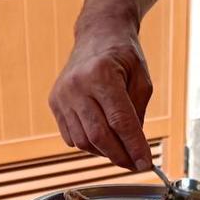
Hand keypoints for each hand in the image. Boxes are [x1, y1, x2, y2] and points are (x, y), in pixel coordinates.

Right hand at [49, 19, 153, 170]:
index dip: (134, 147)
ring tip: (120, 151)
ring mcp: (62, 95)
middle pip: (99, 135)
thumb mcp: (142, 80)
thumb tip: (134, 148)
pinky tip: (102, 139)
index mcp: (102, 74)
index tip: (145, 163)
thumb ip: (138, 114)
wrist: (97, 34)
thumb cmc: (123, 55)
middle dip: (120, 156)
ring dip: (104, 152)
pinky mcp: (54, 102)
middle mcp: (77, 85)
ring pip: (84, 140)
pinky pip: (71, 136)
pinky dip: (89, 144)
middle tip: (134, 164)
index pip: (120, 121)